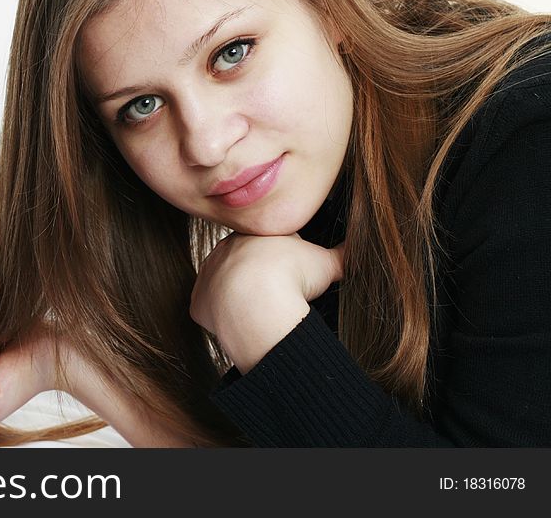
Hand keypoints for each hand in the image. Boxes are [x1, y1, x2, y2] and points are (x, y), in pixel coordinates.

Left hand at [190, 233, 343, 372]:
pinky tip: (240, 326)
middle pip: (242, 265)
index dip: (283, 262)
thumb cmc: (291, 275)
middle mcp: (225, 251)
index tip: (292, 277)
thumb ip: (344, 255)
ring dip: (239, 299)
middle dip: (259, 279)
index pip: (267, 246)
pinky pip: (209, 310)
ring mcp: (208, 277)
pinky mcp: (198, 303)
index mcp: (253, 235)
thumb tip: (363, 248)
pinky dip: (222, 320)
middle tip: (277, 297)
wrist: (256, 299)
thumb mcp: (325, 262)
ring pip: (224, 287)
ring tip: (261, 314)